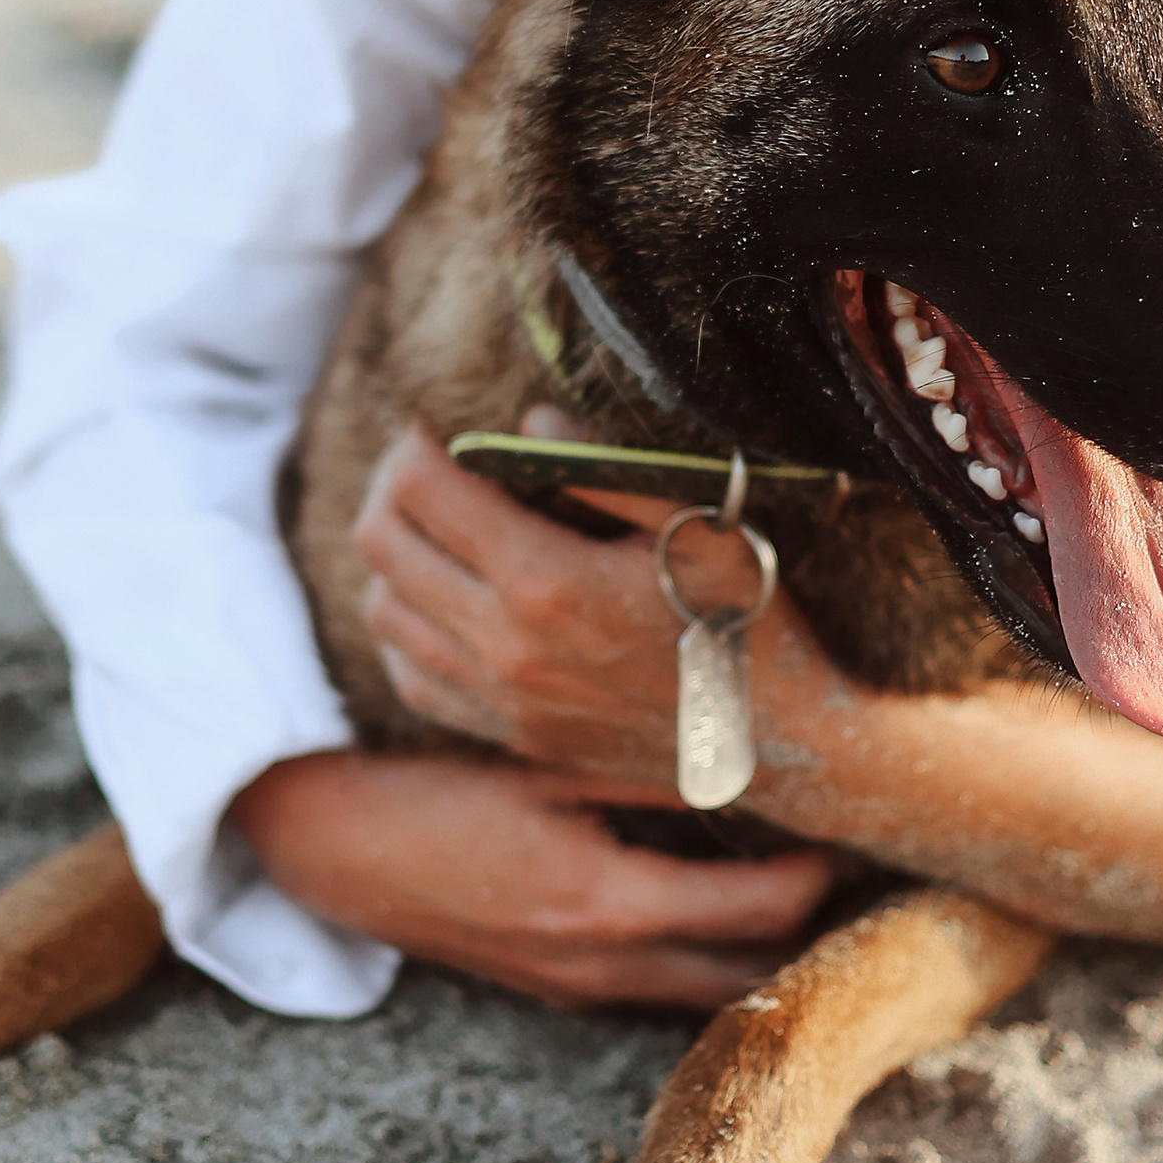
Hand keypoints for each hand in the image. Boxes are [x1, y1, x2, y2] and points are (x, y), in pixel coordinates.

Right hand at [229, 745, 836, 1009]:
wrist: (324, 846)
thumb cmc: (427, 790)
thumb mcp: (541, 762)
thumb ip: (644, 765)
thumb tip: (748, 746)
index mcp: (605, 903)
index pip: (760, 912)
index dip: (821, 876)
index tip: (856, 826)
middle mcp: (599, 964)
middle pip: (747, 976)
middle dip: (806, 931)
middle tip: (854, 866)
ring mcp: (574, 985)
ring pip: (703, 990)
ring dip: (755, 948)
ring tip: (801, 883)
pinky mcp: (552, 984)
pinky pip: (654, 985)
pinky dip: (699, 952)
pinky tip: (714, 896)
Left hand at [351, 417, 802, 788]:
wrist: (780, 740)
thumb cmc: (747, 616)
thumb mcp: (695, 524)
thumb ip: (603, 468)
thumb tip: (529, 422)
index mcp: (547, 582)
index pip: (422, 492)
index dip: (415, 447)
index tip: (436, 429)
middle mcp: (506, 647)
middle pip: (382, 546)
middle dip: (392, 488)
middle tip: (425, 468)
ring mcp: (502, 701)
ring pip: (384, 611)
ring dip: (394, 558)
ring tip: (435, 528)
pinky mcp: (510, 736)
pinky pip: (413, 676)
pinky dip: (408, 629)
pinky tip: (444, 600)